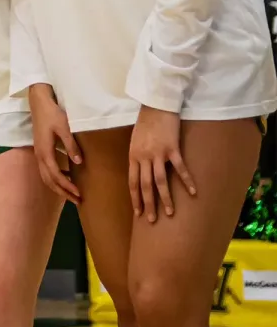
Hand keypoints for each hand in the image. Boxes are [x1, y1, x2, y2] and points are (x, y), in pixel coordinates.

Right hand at [27, 84, 81, 203]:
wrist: (39, 103)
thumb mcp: (64, 128)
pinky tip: (66, 178)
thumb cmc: (52, 114)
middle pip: (49, 180)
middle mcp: (40, 156)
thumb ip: (71, 145)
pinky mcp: (40, 151)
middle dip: (63, 192)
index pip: (55, 175)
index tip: (79, 194)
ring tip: (72, 194)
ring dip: (58, 187)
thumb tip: (78, 163)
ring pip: (46, 177)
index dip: (67, 186)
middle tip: (77, 201)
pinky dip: (55, 178)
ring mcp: (38, 154)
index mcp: (45, 152)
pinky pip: (46, 170)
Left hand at [129, 106, 194, 222]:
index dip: (135, 199)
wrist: (156, 106)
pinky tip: (192, 192)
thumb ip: (138, 158)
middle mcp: (143, 157)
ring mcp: (157, 153)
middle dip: (149, 204)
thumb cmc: (145, 124)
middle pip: (145, 186)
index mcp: (133, 156)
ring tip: (169, 213)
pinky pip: (179, 168)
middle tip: (152, 220)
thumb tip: (141, 173)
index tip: (138, 212)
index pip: (133, 182)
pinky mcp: (172, 148)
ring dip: (165, 198)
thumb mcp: (135, 141)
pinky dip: (186, 181)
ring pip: (160, 181)